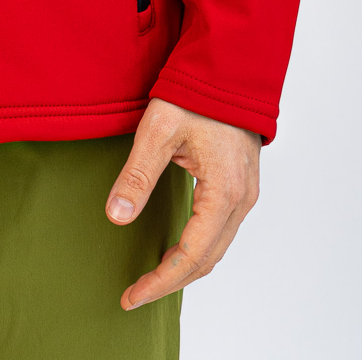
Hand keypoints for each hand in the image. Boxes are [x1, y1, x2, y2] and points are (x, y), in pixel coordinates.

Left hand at [105, 97, 259, 309]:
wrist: (228, 67)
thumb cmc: (195, 94)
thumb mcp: (158, 131)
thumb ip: (137, 175)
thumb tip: (116, 217)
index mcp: (223, 193)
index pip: (191, 256)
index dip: (160, 281)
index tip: (131, 296)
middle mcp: (242, 199)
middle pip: (207, 259)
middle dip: (171, 281)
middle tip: (135, 293)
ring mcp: (245, 192)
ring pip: (217, 247)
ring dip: (186, 267)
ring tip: (151, 276)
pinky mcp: (241, 183)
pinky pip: (221, 230)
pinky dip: (198, 247)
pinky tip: (175, 247)